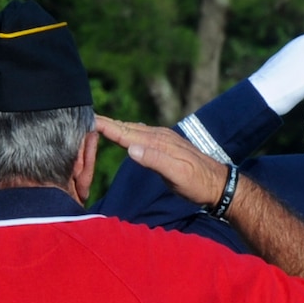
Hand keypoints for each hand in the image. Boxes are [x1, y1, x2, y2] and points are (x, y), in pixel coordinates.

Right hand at [96, 115, 231, 208]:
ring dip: (115, 126)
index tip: (85, 118)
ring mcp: (164, 139)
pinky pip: (142, 135)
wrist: (220, 184)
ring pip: (133, 130)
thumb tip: (130, 148)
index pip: (125, 132)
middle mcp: (159, 136)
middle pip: (126, 127)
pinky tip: (126, 133)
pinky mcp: (167, 145)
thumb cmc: (198, 183)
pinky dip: (128, 133)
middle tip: (83, 117)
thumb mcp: (177, 174)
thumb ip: (154, 160)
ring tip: (98, 122)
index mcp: (158, 142)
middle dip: (105, 122)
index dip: (105, 125)